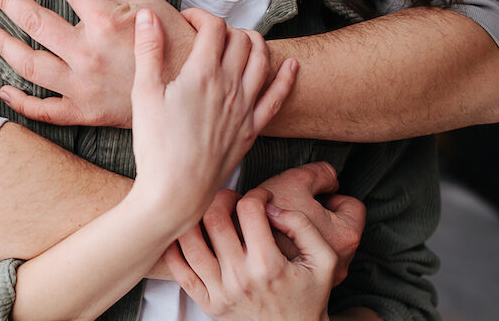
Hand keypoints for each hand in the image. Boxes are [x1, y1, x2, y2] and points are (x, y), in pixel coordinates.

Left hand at [0, 0, 195, 127]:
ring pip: (29, 64)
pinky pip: (44, 109)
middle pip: (35, 21)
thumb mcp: (151, 7)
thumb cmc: (176, 46)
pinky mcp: (84, 112)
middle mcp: (88, 52)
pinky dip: (21, 102)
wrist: (192, 96)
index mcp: (107, 21)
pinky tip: (4, 89)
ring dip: (2, 45)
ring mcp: (83, 85)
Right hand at [127, 7, 296, 226]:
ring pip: (262, 61)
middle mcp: (230, 86)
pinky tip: (291, 65)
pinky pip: (278, 97)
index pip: (214, 27)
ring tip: (241, 39)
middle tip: (208, 33)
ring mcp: (245, 108)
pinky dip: (286, 77)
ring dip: (255, 42)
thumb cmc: (155, 146)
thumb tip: (146, 15)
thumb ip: (148, 51)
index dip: (200, 16)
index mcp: (202, 74)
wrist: (176, 192)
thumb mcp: (143, 94)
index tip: (187, 20)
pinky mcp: (251, 129)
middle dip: (225, 28)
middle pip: (240, 39)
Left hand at [165, 190, 335, 320]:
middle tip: (232, 199)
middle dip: (222, 198)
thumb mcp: (324, 260)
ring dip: (195, 217)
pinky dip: (174, 248)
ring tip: (210, 213)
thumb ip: (304, 227)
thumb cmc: (309, 295)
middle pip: (215, 219)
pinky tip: (185, 234)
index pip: (249, 211)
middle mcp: (240, 278)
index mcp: (268, 265)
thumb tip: (272, 207)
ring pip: (190, 242)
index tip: (261, 197)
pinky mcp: (207, 303)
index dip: (256, 194)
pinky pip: (179, 271)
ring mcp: (219, 292)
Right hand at [252, 162, 365, 284]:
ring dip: (303, 233)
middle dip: (316, 214)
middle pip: (336, 226)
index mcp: (346, 236)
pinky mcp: (305, 287)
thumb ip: (319, 173)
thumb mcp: (294, 182)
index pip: (352, 204)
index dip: (329, 193)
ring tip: (280, 226)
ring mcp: (324, 279)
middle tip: (292, 208)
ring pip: (320, 244)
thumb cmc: (270, 221)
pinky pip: (305, 261)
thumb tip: (330, 177)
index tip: (309, 194)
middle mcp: (341, 263)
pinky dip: (293, 250)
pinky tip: (274, 243)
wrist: (237, 265)